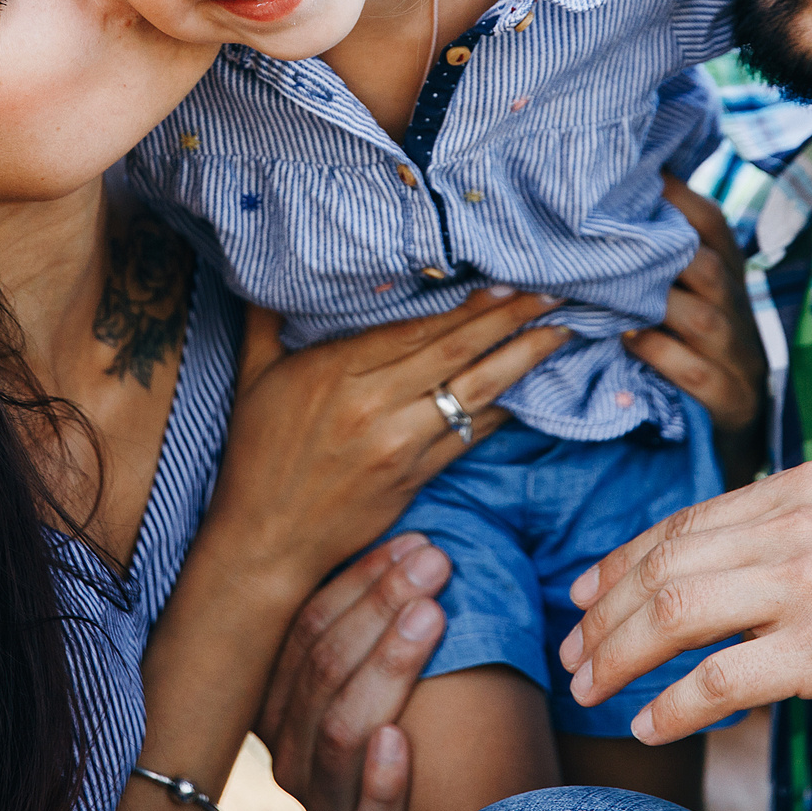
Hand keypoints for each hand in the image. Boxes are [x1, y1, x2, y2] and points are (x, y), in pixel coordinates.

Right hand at [207, 288, 570, 586]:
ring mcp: (399, 443)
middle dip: (509, 319)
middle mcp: (373, 403)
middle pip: (456, 351)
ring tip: (559, 333)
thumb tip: (262, 270)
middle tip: (552, 294)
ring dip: (522, 360)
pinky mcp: (415, 477)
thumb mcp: (252, 375)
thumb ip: (264, 317)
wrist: (266, 540)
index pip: (417, 327)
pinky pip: (470, 437)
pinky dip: (502, 412)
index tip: (505, 281)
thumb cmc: (256, 455)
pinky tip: (528, 393)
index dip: (468, 305)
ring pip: (474, 391)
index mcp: (336, 370)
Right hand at [257, 534, 452, 810]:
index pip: (307, 627)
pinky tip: (399, 741)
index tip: (414, 542)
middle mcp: (290, 752)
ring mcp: (323, 802)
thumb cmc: (414, 742)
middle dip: (379, 606)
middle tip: (433, 563)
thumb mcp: (380, 684)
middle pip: (321, 668)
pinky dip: (379, 780)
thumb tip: (412, 547)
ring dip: (385, 668)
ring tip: (430, 618)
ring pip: (337, 730)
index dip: (360, 580)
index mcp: (284, 703)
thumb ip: (375, 633)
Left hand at [557, 459, 811, 742]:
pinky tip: (649, 724)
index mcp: (803, 487)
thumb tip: (736, 576)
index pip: (685, 521)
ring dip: (620, 655)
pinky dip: (672, 705)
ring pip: (674, 613)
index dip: (623, 559)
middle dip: (604, 612)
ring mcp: (808, 583)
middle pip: (664, 565)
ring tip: (591, 689)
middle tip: (571, 651)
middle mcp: (795, 522)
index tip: (586, 591)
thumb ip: (803, 537)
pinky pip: (718, 679)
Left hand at [624, 173, 762, 437]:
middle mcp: (739, 309)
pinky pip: (697, 372)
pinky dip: (660, 354)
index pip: (712, 222)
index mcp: (729, 275)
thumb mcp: (688, 294)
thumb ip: (660, 254)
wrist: (739, 423)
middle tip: (600, 239)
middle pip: (710, 266)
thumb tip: (607, 200)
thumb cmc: (697, 345)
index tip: (631, 176)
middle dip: (661, 251)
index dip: (676, 196)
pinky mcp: (731, 400)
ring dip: (655, 303)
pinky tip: (627, 341)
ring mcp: (738, 356)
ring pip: (705, 318)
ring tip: (606, 293)